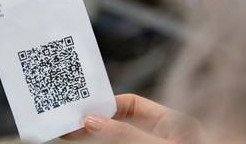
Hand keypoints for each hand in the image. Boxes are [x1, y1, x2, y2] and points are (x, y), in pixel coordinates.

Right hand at [61, 94, 204, 142]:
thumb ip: (126, 134)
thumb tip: (94, 121)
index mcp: (175, 124)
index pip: (132, 105)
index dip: (107, 106)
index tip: (83, 112)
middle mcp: (163, 138)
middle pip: (120, 124)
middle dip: (96, 124)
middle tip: (70, 126)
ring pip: (116, 140)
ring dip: (96, 138)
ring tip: (72, 136)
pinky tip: (90, 142)